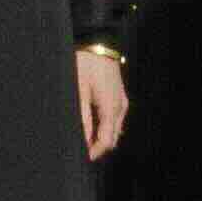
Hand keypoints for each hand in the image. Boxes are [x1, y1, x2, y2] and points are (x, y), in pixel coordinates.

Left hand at [74, 42, 130, 161]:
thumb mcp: (79, 91)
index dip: (94, 152)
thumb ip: (82, 117)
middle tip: (80, 148)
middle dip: (98, 146)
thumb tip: (81, 139)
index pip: (106, 142)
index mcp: (111, 109)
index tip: (81, 157)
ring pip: (114, 130)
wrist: (99, 43)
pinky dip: (104, 126)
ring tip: (83, 135)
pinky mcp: (119, 97)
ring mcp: (122, 102)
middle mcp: (120, 108)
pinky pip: (114, 119)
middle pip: (112, 138)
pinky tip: (90, 122)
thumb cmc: (86, 64)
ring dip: (101, 136)